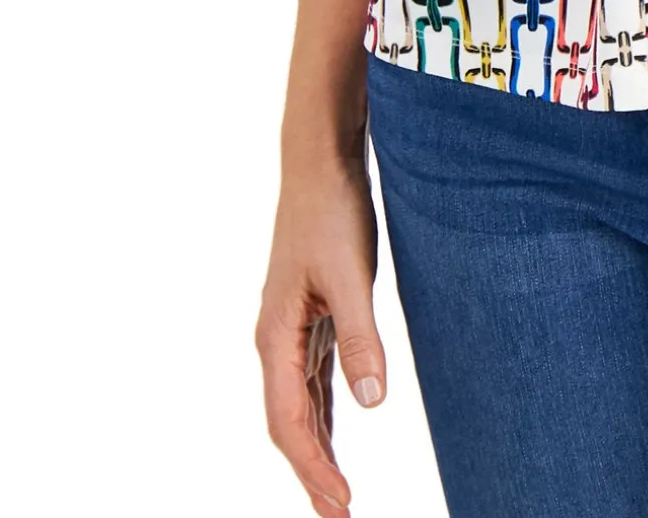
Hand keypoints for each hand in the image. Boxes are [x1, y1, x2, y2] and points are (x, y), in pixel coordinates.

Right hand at [255, 155, 387, 514]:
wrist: (321, 163)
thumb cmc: (332, 212)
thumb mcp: (351, 275)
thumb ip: (361, 338)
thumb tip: (371, 403)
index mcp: (276, 337)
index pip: (289, 422)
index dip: (313, 467)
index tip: (340, 504)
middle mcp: (277, 340)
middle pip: (291, 423)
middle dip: (313, 473)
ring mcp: (292, 329)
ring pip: (301, 405)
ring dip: (318, 449)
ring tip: (337, 494)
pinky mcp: (312, 315)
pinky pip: (313, 380)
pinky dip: (324, 413)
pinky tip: (341, 431)